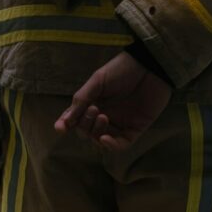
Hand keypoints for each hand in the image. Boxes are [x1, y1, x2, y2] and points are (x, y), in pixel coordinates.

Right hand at [55, 52, 171, 149]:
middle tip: (94, 109)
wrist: (150, 66)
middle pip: (87, 132)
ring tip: (102, 116)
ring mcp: (120, 123)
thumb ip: (81, 100)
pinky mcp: (136, 128)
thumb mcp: (97, 81)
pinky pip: (121, 144)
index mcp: (93, 102)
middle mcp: (105, 115)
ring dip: (96, 133)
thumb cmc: (122, 69)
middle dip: (85, 125)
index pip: (76, 119)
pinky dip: (111, 146)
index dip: (66, 125)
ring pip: (101, 140)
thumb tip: (64, 122)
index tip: (60, 128)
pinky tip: (105, 139)